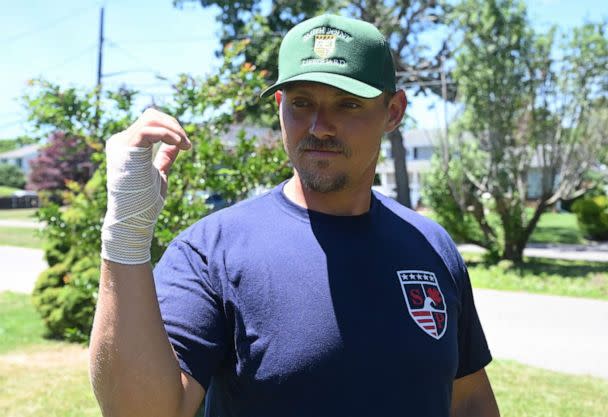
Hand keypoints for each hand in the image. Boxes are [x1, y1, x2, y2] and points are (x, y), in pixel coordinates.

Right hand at [101, 108, 191, 263]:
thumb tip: (177, 145)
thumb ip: (164, 158)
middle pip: (151, 116)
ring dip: (174, 129)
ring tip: (186, 145)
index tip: (186, 145)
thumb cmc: (144, 203)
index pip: (150, 123)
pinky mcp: (126, 150)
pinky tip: (180, 144)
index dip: (171, 128)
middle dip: (174, 125)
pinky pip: (148, 129)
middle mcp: (121, 142)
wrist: (134, 220)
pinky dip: (167, 133)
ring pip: (151, 119)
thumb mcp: (158, 174)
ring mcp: (121, 144)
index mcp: (127, 146)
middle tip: (188, 144)